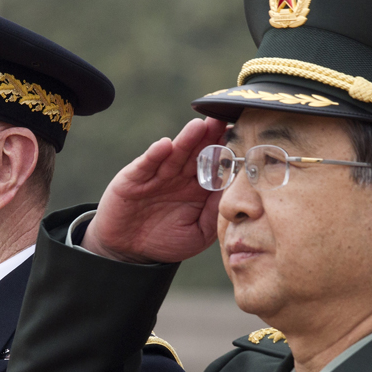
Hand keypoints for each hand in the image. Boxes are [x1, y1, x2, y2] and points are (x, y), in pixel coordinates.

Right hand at [83, 118, 226, 263]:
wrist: (128, 251)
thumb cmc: (166, 241)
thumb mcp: (199, 233)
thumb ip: (214, 213)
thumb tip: (233, 191)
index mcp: (199, 188)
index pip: (216, 165)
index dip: (227, 152)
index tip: (243, 138)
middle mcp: (180, 177)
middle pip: (197, 152)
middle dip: (210, 136)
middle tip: (223, 120)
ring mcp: (157, 176)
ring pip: (174, 155)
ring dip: (186, 140)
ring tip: (199, 126)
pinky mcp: (134, 179)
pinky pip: (146, 165)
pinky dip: (155, 155)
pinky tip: (165, 145)